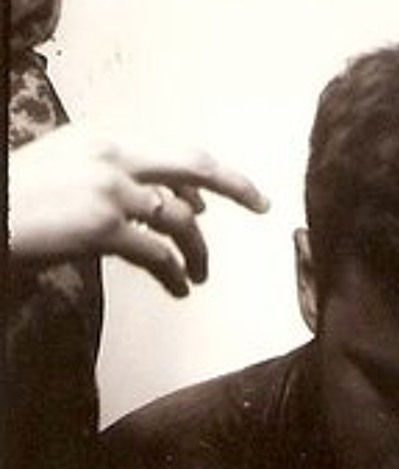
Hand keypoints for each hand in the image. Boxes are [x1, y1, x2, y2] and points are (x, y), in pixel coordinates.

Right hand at [9, 123, 268, 295]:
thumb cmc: (20, 195)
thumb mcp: (72, 167)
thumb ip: (119, 177)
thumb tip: (159, 203)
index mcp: (108, 137)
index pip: (175, 151)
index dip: (207, 175)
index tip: (225, 193)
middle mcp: (115, 155)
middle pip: (195, 165)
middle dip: (236, 185)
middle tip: (260, 204)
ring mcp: (111, 188)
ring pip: (180, 220)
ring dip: (198, 251)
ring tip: (201, 273)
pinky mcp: (104, 224)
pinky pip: (157, 253)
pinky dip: (174, 273)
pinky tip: (179, 287)